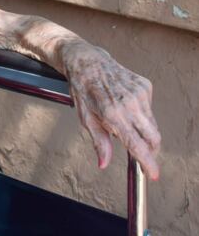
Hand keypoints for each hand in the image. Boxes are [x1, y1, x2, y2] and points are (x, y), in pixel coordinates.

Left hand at [65, 44, 160, 179]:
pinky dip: (141, 114)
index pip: (137, 145)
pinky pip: (150, 109)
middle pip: (154, 138)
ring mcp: (140, 93)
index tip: (153, 174)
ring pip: (153, 124)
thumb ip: (99, 142)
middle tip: (140, 153)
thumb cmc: (82, 89)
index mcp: (113, 114)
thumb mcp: (85, 118)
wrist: (87, 61)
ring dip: (144, 130)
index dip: (147, 162)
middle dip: (150, 150)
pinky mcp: (145, 86)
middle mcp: (130, 104)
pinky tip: (126, 105)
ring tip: (123, 120)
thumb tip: (104, 163)